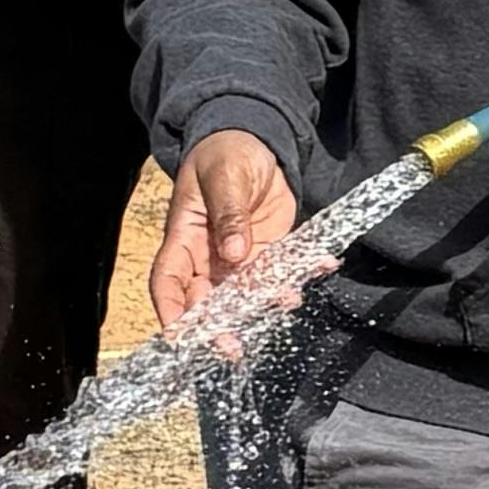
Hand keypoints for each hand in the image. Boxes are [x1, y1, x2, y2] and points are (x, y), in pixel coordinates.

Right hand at [146, 130, 299, 329]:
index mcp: (185, 237)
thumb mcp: (224, 177)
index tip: (178, 336)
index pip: (167, 280)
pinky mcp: (266, 252)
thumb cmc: (225, 154)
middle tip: (232, 347)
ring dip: (262, 305)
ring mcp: (238, 257)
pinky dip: (298, 275)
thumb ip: (228, 214)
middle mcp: (207, 256)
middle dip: (216, 325)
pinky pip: (278, 273)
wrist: (253, 141)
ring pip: (244, 294)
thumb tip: (233, 254)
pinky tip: (320, 267)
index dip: (169, 310)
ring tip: (285, 304)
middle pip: (205, 300)